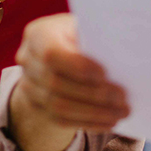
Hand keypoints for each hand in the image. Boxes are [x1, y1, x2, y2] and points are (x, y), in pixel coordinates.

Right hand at [15, 14, 129, 131]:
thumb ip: (96, 40)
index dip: (77, 66)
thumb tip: (123, 57)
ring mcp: (28, 86)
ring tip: (122, 111)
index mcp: (38, 34)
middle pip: (56, 83)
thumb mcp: (86, 28)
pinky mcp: (36, 107)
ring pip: (58, 107)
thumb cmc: (81, 35)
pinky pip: (61, 120)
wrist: (58, 53)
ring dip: (94, 112)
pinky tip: (110, 121)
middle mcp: (27, 59)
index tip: (105, 74)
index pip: (51, 54)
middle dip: (92, 93)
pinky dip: (88, 122)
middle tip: (123, 97)